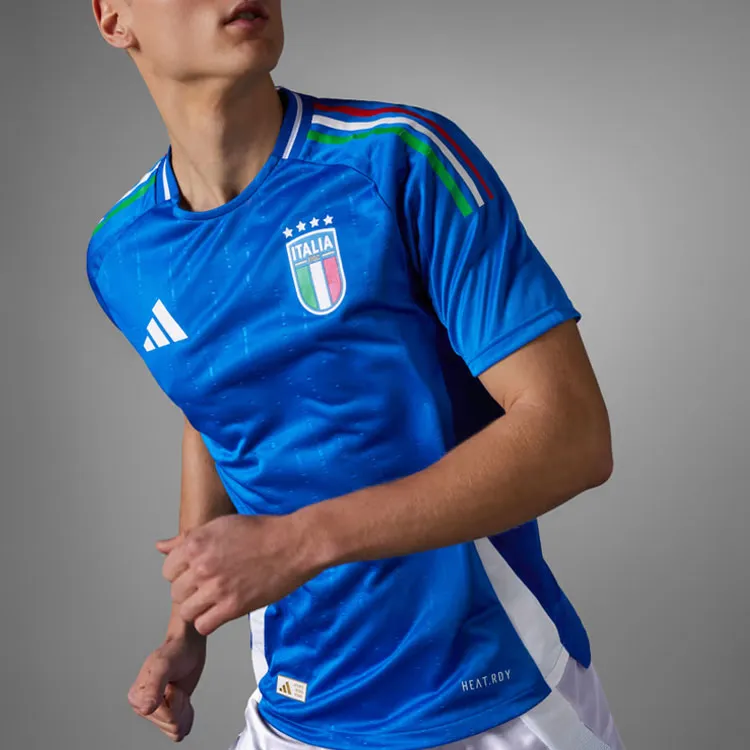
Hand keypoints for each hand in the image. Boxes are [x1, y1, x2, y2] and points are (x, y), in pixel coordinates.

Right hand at [127, 630, 205, 742]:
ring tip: (178, 689)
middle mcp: (144, 706)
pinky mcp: (168, 713)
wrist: (188, 646)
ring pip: (176, 729)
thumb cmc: (175, 651)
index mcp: (137, 698)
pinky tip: (183, 700)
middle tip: (176, 685)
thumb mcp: (164, 665)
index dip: (175, 700)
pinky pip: (179, 729)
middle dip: (180, 704)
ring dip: (184, 708)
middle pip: (171, 725)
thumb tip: (145, 709)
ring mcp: (156, 711)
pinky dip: (186, 715)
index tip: (171, 684)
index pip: (164, 717)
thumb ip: (154, 686)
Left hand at [158, 513, 322, 636]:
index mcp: (196, 544)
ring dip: (198, 608)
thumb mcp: (221, 525)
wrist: (293, 544)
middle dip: (189, 591)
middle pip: (176, 592)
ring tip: (214, 601)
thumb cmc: (261, 531)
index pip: (168, 570)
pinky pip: (203, 626)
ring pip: (186, 611)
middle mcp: (202, 566)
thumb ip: (187, 538)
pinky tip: (221, 611)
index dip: (181, 573)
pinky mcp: (232, 607)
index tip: (195, 573)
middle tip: (208, 587)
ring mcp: (216, 588)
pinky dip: (209, 622)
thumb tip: (160, 546)